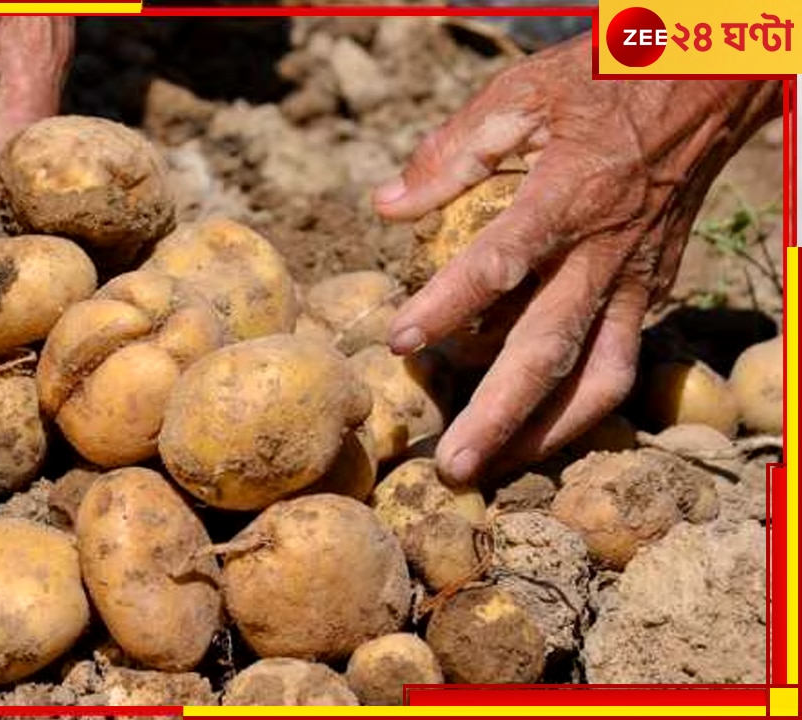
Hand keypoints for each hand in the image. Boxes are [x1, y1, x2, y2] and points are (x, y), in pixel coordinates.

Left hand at [372, 33, 781, 486]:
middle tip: (453, 465)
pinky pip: (622, 363)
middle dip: (499, 414)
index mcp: (566, 195)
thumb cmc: (600, 85)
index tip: (398, 341)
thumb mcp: (521, 93)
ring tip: (494, 466)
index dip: (447, 307)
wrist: (704, 85)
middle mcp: (604, 251)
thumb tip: (386, 206)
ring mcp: (635, 280)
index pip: (499, 263)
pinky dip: (583, 404)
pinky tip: (540, 427)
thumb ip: (451, 153)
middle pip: (549, 349)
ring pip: (598, 376)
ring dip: (546, 432)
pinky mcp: (654, 293)